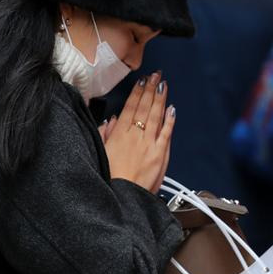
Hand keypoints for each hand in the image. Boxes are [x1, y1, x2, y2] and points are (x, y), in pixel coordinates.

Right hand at [103, 72, 175, 192]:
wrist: (122, 198)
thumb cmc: (110, 179)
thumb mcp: (101, 153)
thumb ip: (106, 135)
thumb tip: (111, 120)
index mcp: (119, 135)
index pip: (130, 107)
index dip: (137, 92)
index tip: (141, 81)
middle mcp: (135, 136)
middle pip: (144, 107)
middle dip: (150, 89)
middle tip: (156, 75)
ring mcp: (149, 144)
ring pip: (156, 116)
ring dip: (160, 98)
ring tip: (163, 85)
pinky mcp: (160, 154)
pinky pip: (166, 132)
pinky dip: (170, 119)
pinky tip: (172, 109)